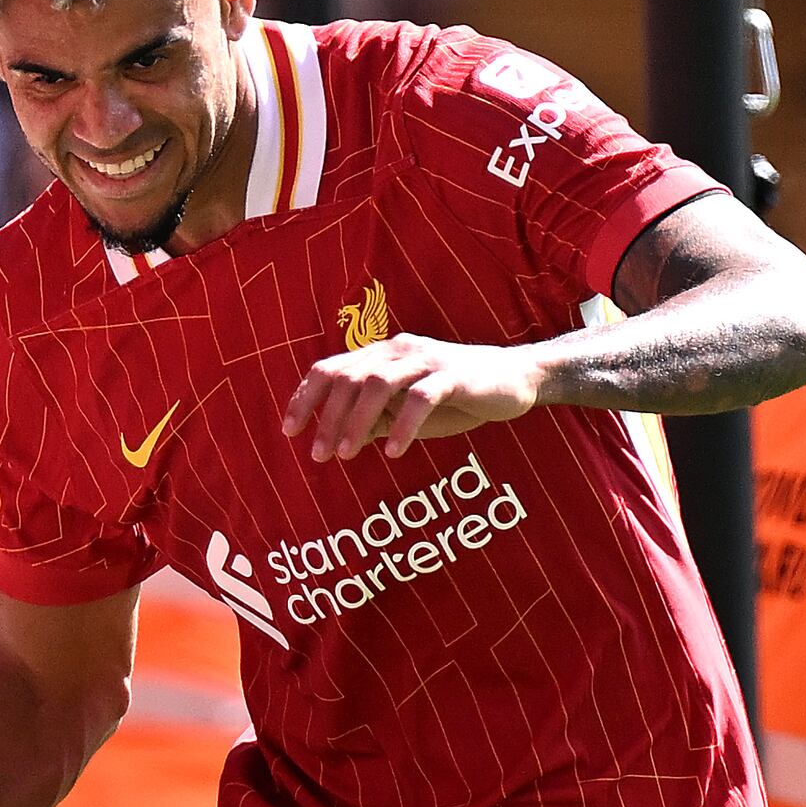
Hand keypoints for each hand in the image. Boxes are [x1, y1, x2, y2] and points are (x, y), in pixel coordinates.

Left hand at [281, 334, 541, 463]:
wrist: (517, 380)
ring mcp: (427, 360)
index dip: (305, 398)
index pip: (330, 369)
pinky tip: (393, 451)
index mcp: (382, 355)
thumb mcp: (406, 411)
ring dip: (356, 420)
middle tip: (318, 455)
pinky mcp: (454, 376)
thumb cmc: (457, 398)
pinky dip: (402, 425)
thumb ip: (373, 419)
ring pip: (378, 383)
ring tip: (346, 455)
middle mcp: (399, 351)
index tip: (288, 431)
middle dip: (326, 417)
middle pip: (349, 377)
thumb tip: (337, 439)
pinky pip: (420, 398)